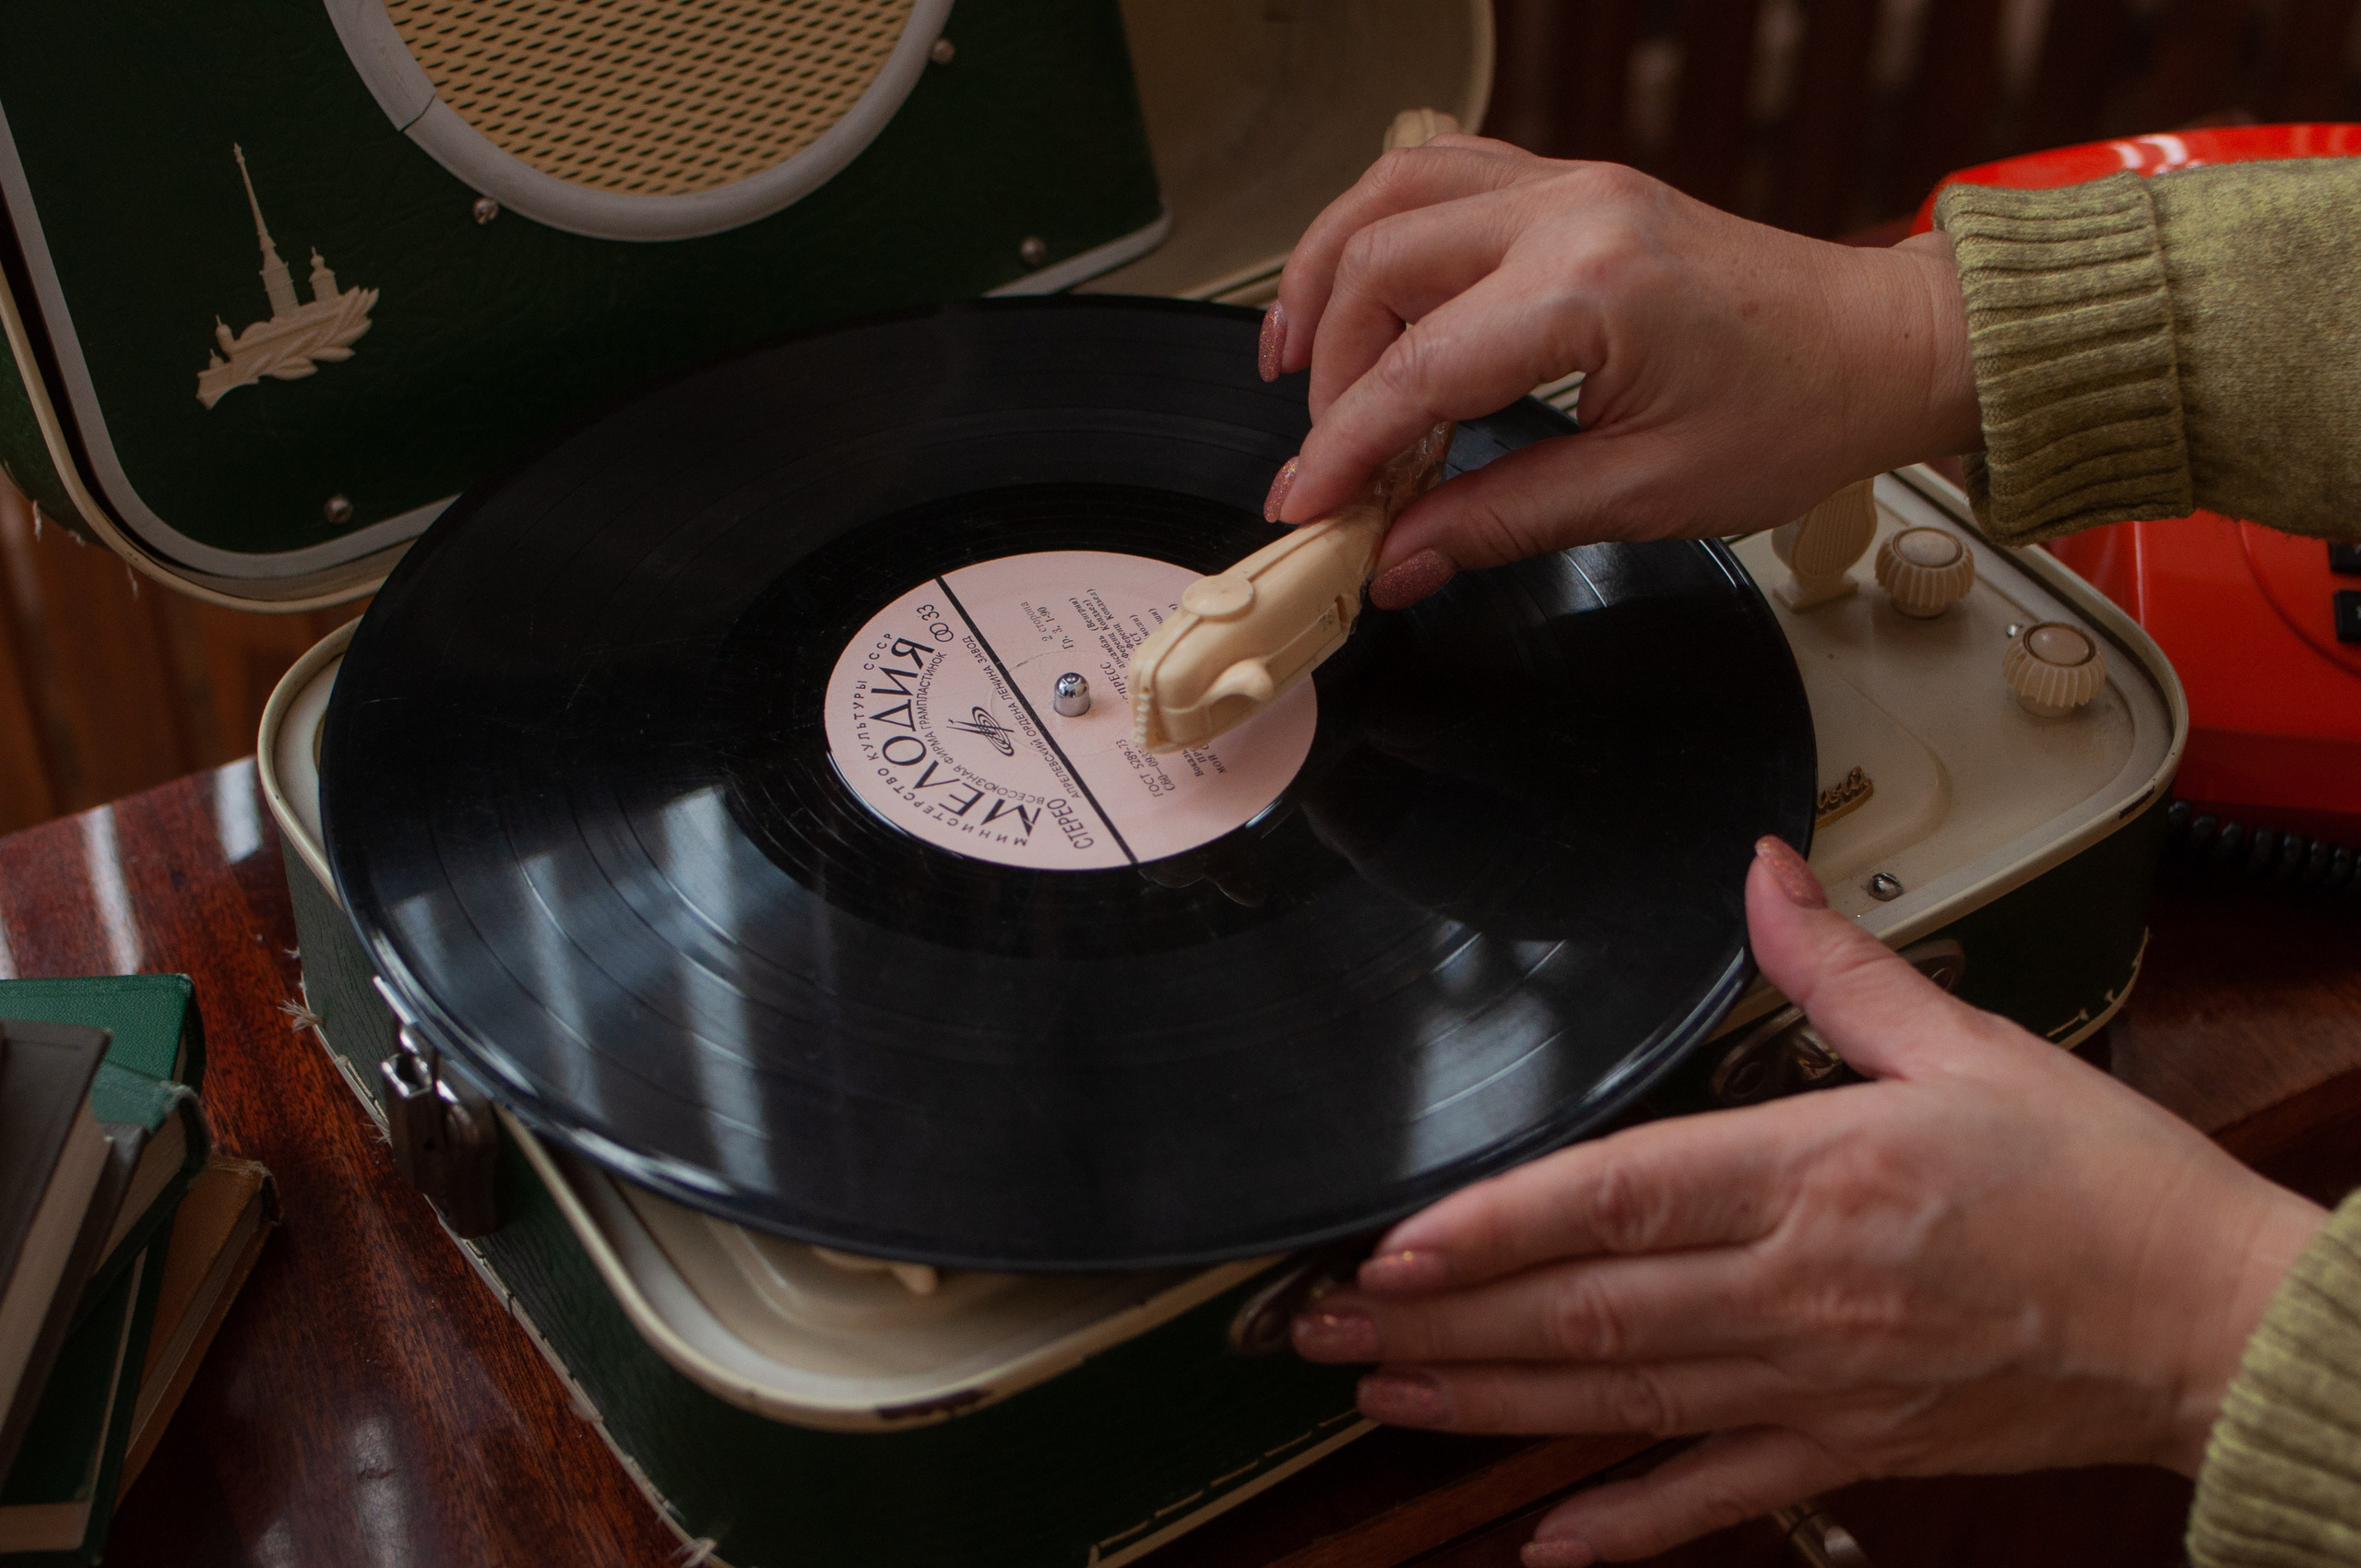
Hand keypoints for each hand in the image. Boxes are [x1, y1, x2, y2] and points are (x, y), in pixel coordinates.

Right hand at [1262, 140, 1981, 607]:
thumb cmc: (1798, 411)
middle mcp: (1571, 211)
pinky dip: (1379, 231)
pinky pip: (1441, 174)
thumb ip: (1500, 522)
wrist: (1881, 346)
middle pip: (1377, 266)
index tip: (1307, 507)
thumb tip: (1399, 559)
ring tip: (1294, 363)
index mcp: (1592, 289)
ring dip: (1326, 277)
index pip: (1416, 372)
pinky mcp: (1574, 184)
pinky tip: (1359, 293)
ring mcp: (1570, 183)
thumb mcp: (1643, 495)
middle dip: (1327, 374)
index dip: (1342, 450)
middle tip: (1326, 463)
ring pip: (1391, 195)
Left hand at [1290, 836, 2325, 1563]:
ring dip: (1490, 1402)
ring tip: (1383, 1392)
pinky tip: (1543, 1538)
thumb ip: (1839, 968)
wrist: (2213, 1321)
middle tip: (1326, 1321)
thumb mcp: (1971, 1047)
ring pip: (1621, 1401)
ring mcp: (1819, 1384)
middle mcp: (1801, 1289)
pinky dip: (1625, 1523)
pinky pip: (1716, 1495)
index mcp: (1820, 1173)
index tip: (1395, 1240)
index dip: (1497, 1226)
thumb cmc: (2103, 1187)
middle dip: (1444, 1319)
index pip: (1621, 1200)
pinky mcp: (1851, 1449)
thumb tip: (1760, 876)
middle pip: (1587, 1311)